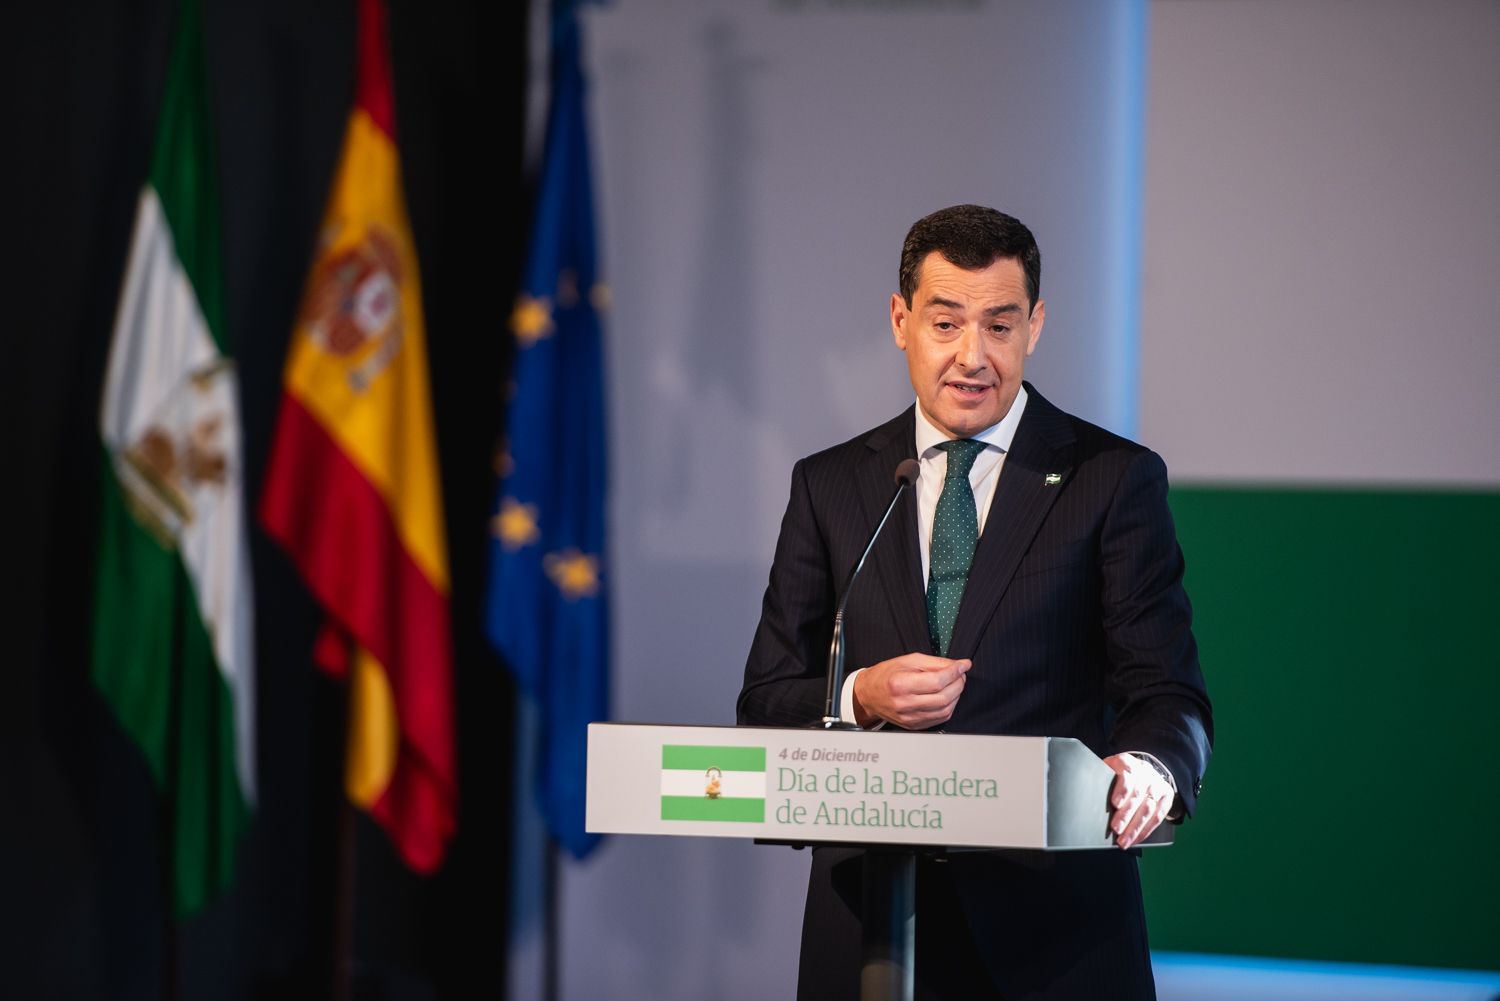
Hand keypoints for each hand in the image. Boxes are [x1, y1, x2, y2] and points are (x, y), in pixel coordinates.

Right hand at [852, 653, 970, 728]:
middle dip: (958, 683)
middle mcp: (905, 703)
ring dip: (956, 696)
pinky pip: (940, 718)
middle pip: (944, 697)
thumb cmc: (886, 675)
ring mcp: (910, 718)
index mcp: (901, 684)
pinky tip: (946, 696)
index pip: (937, 681)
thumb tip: (958, 665)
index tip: (963, 665)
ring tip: (954, 684)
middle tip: (959, 674)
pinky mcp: (914, 726)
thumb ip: (935, 663)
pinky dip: (949, 706)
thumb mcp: (909, 661)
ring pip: (945, 710)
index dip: (955, 672)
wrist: (869, 694)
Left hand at [1103, 753, 1175, 849]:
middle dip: (1126, 815)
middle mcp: (1145, 772)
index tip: (1115, 804)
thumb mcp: (1108, 770)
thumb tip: (1090, 801)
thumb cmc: (1118, 773)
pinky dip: (1145, 830)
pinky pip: (1157, 817)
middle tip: (1116, 829)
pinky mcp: (1166, 797)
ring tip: (1124, 841)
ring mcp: (1157, 784)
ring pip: (1149, 808)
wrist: (1143, 769)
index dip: (1122, 790)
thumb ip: (1102, 781)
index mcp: (1127, 762)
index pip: (1128, 775)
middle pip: (1138, 795)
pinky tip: (1136, 839)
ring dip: (1136, 828)